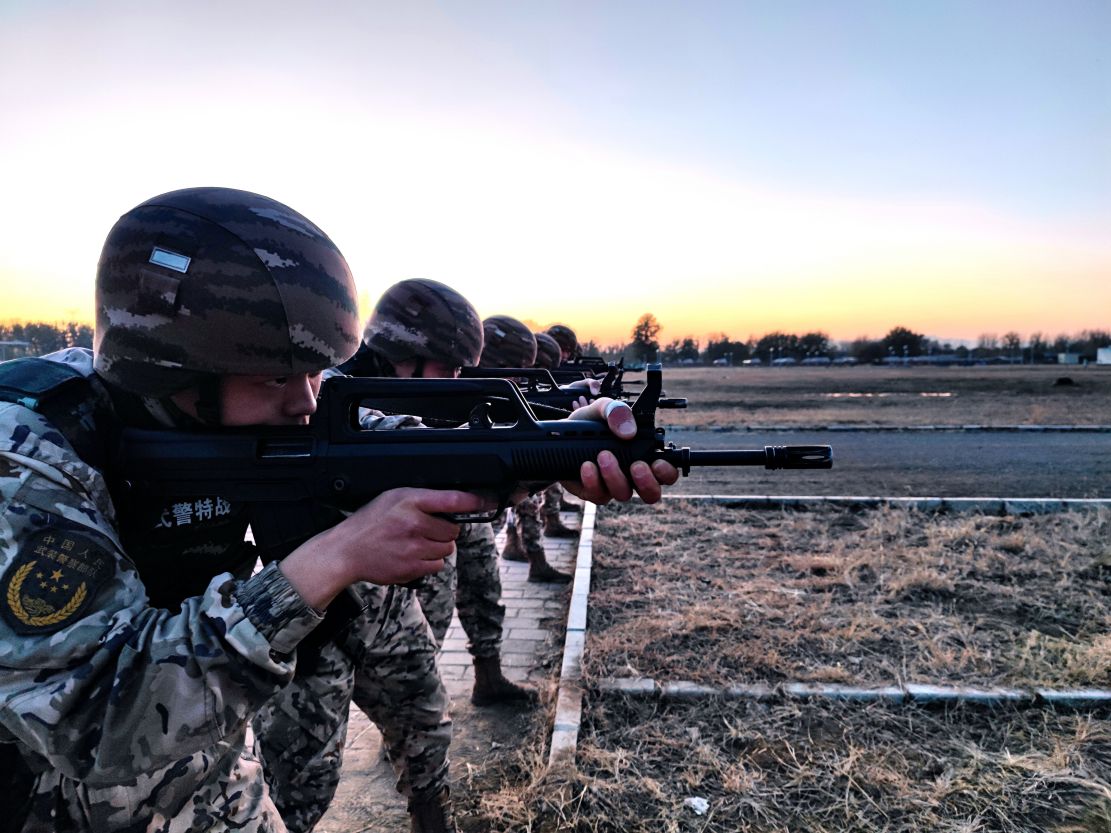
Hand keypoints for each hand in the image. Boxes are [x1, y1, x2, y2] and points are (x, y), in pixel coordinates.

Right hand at [280, 488, 491, 608]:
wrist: (346, 551)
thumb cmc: (370, 522)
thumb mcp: (394, 497)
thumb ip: (424, 499)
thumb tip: (456, 503)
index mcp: (410, 500)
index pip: (451, 499)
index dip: (474, 501)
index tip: (488, 501)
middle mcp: (414, 523)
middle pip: (453, 530)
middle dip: (444, 530)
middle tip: (423, 529)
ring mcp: (414, 548)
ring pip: (447, 549)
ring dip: (437, 547)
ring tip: (414, 542)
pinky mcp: (412, 568)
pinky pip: (438, 566)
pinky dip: (429, 563)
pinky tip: (411, 555)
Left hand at [561, 398, 679, 504]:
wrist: (558, 434)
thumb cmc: (590, 422)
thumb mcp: (602, 409)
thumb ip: (617, 412)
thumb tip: (628, 432)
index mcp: (642, 455)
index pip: (665, 472)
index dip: (667, 472)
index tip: (658, 463)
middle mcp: (631, 475)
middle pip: (651, 494)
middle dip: (647, 483)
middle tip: (636, 466)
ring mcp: (612, 486)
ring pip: (623, 494)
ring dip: (615, 476)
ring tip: (603, 455)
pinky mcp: (592, 491)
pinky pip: (598, 495)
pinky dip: (593, 480)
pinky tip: (586, 465)